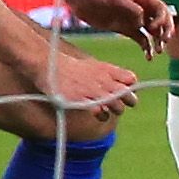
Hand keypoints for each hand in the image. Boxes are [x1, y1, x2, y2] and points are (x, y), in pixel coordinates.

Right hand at [20, 42, 141, 119]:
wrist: (47, 64)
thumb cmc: (70, 67)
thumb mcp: (93, 65)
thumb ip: (110, 74)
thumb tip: (127, 83)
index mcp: (106, 70)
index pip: (130, 80)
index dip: (130, 88)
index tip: (123, 91)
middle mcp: (103, 80)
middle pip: (128, 96)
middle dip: (127, 102)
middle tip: (117, 103)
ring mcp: (93, 90)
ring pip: (118, 107)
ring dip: (115, 110)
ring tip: (105, 110)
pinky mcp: (82, 100)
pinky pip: (100, 112)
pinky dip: (102, 115)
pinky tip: (97, 113)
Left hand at [62, 0, 172, 58]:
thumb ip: (131, 8)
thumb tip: (143, 21)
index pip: (161, 9)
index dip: (162, 19)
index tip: (153, 28)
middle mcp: (141, 8)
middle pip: (161, 21)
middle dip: (165, 31)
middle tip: (163, 42)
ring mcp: (134, 19)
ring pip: (153, 32)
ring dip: (158, 41)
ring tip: (158, 51)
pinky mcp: (125, 29)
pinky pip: (141, 39)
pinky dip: (146, 48)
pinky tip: (148, 57)